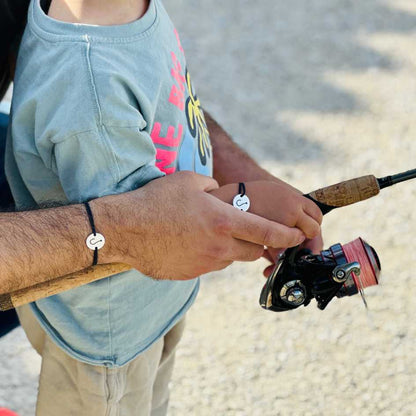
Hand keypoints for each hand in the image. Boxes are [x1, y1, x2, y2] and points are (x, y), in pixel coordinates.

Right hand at [96, 171, 305, 279]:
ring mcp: (205, 264)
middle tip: (246, 231)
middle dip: (257, 244)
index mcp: (224, 221)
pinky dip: (209, 256)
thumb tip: (221, 194)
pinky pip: (209, 266)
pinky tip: (190, 244)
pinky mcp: (191, 275)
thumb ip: (214, 188)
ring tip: (208, 233)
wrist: (125, 229)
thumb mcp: (190, 181)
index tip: (298, 236)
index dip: (287, 235)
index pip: (268, 232)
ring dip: (229, 249)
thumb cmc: (157, 200)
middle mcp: (219, 247)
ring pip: (230, 260)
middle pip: (253, 252)